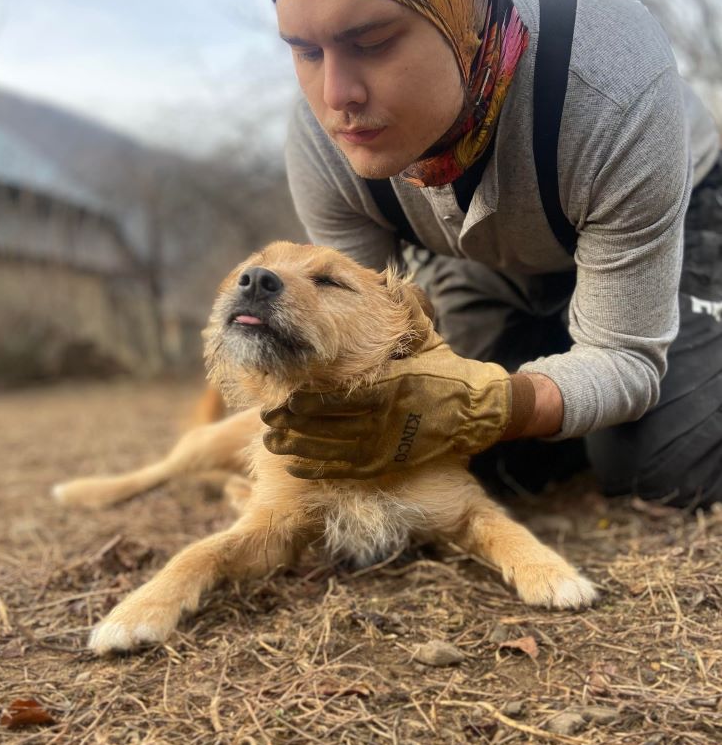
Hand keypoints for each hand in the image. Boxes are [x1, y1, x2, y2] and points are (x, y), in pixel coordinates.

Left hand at [262, 334, 531, 478]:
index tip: (285, 400)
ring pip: (334, 451)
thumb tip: (391, 276)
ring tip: (273, 442)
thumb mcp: (427, 336)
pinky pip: (347, 468)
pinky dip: (320, 468)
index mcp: (392, 387)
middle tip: (268, 420)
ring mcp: (387, 444)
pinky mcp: (389, 462)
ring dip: (300, 448)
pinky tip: (296, 465)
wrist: (476, 409)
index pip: (343, 400)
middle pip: (330, 428)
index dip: (310, 404)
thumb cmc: (446, 369)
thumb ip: (406, 310)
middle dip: (295, 426)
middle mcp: (386, 420)